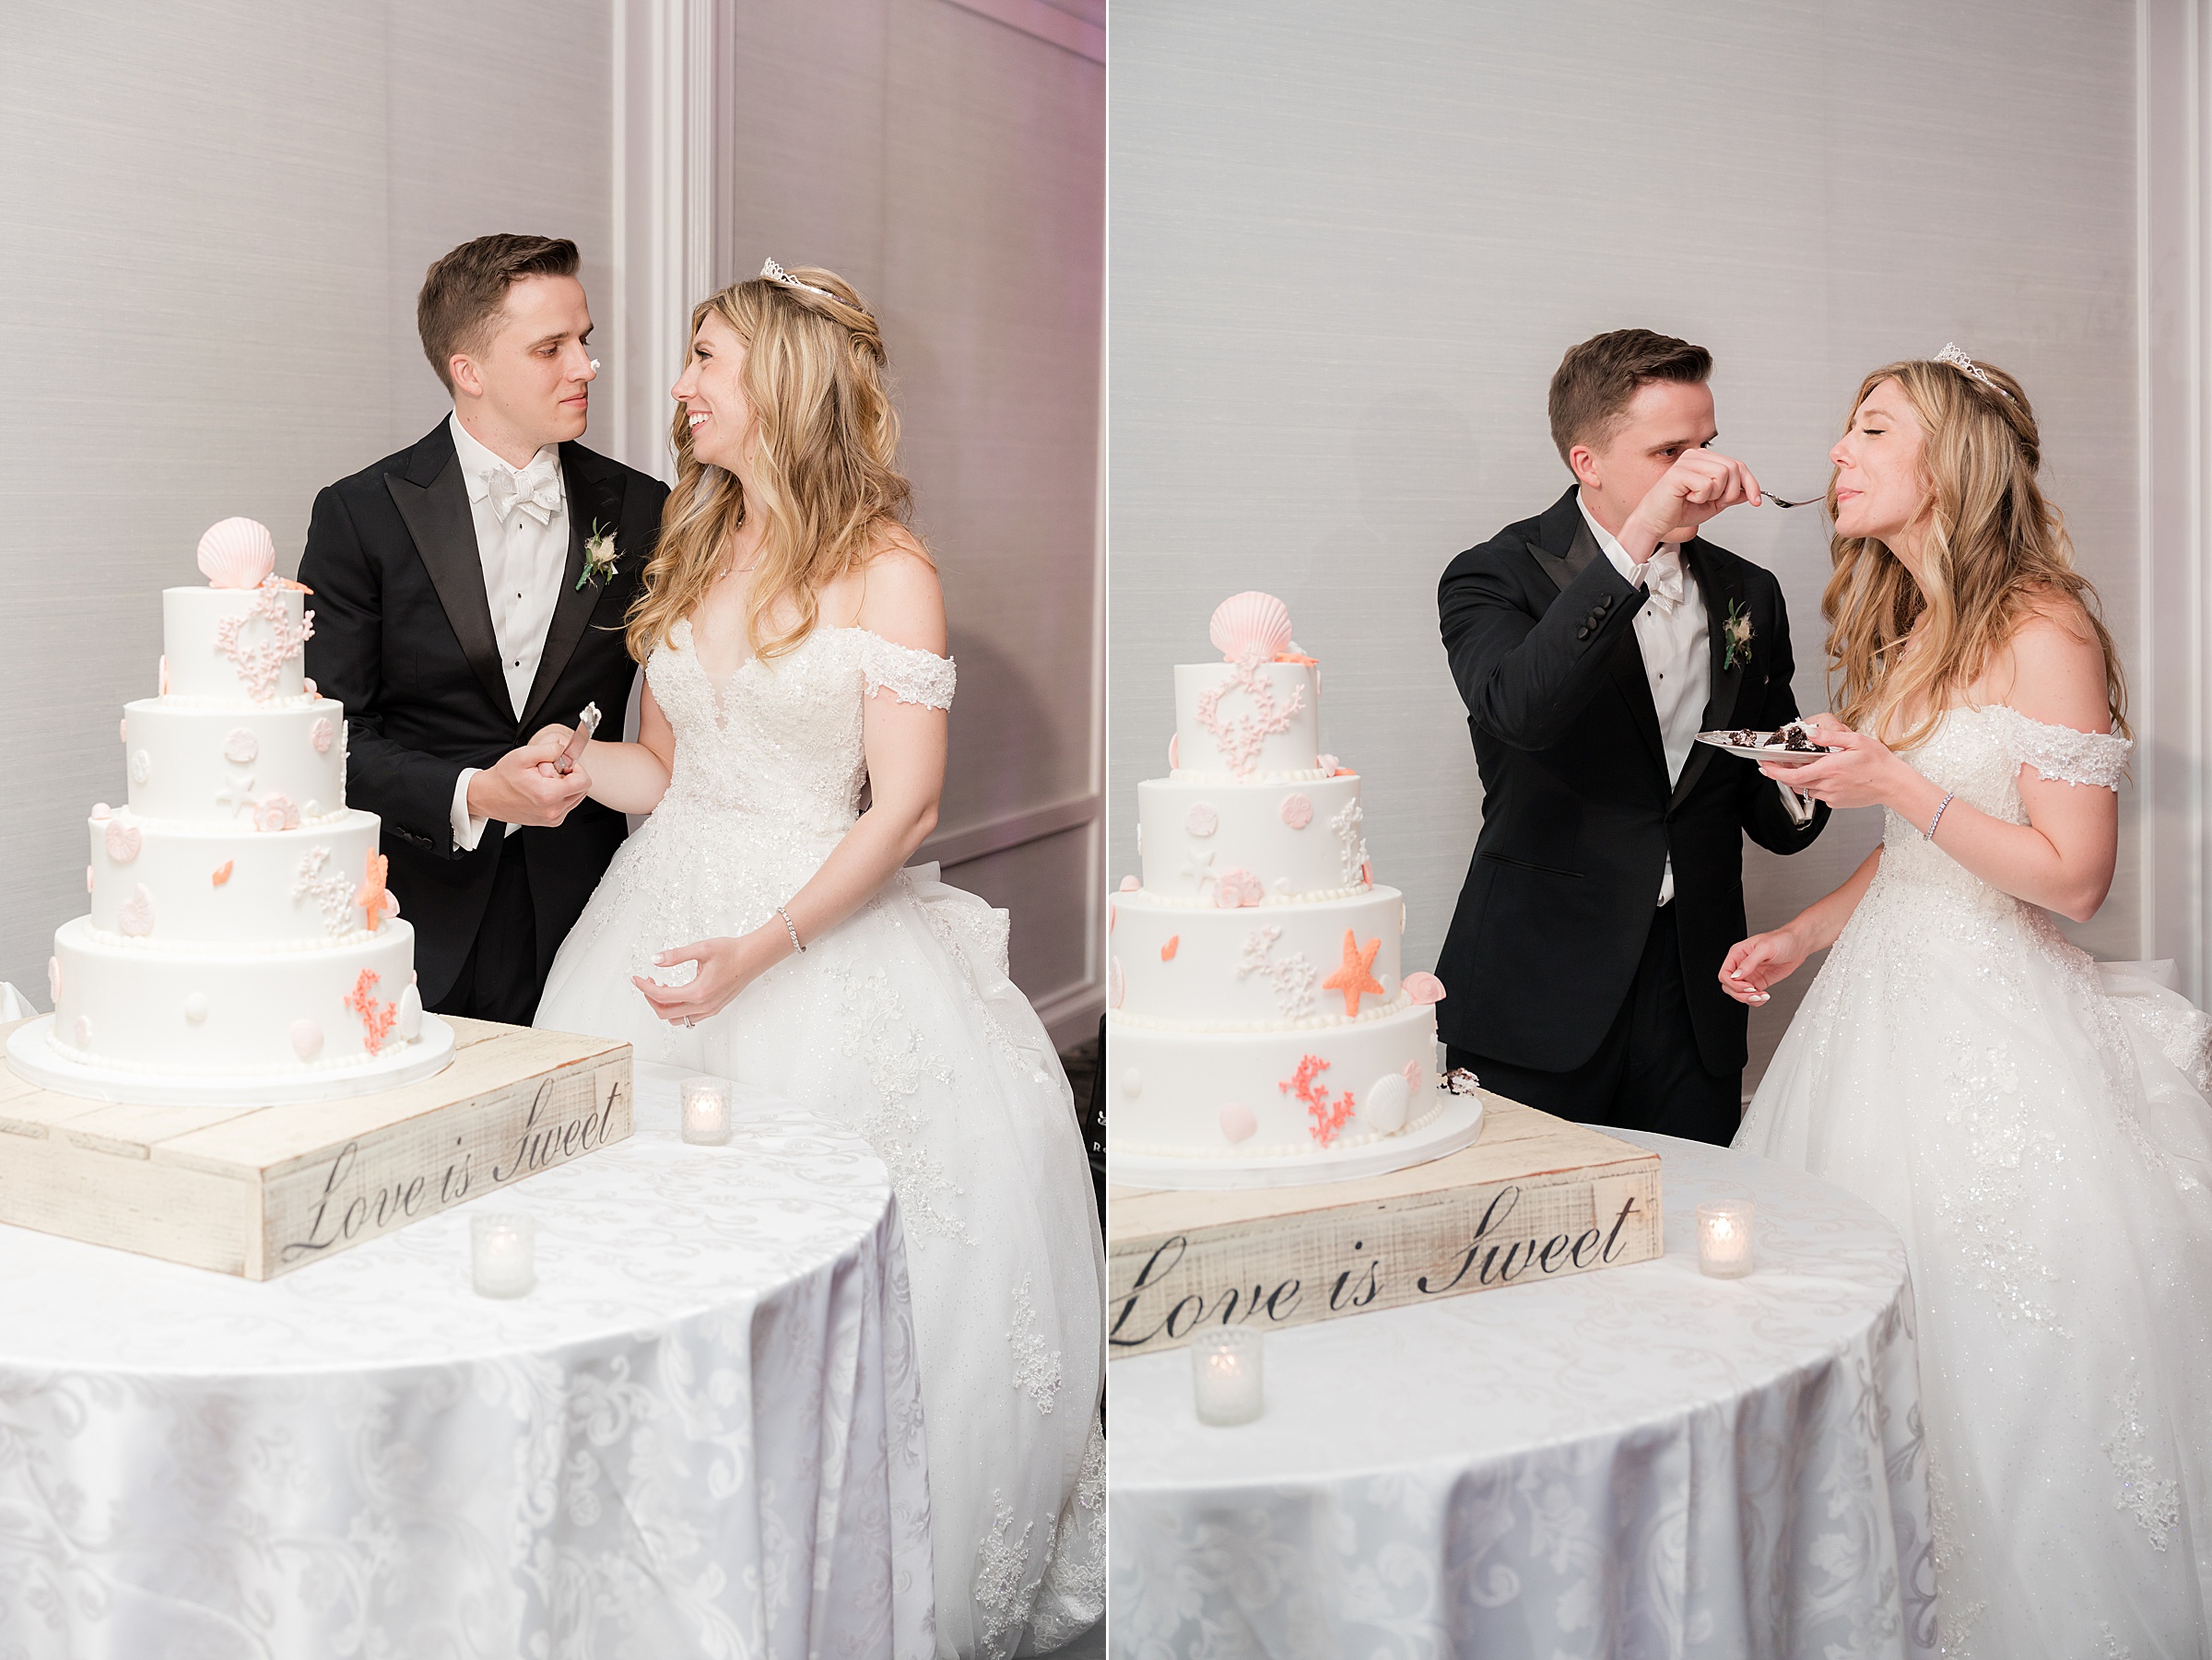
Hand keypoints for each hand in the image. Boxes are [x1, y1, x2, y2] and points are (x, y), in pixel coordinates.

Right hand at [467, 732, 589, 826]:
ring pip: (576, 798)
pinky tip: (543, 790)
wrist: (487, 797)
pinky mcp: (551, 822)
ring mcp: (553, 819)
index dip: (576, 768)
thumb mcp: (523, 755)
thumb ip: (549, 749)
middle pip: (582, 790)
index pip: (584, 781)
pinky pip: (567, 806)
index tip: (563, 765)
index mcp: (548, 795)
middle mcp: (553, 811)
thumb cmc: (502, 778)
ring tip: (544, 781)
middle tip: (550, 772)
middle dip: (570, 777)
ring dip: (565, 786)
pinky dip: (560, 796)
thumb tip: (566, 750)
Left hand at [631, 931, 780, 1024]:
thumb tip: (655, 959)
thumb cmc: (732, 952)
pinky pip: (689, 1017)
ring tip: (660, 986)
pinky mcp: (714, 1008)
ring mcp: (709, 1009)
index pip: (662, 996)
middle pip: (665, 1013)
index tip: (636, 978)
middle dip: (651, 998)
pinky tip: (676, 992)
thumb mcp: (701, 948)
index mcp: (699, 992)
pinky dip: (677, 1009)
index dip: (644, 988)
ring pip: (677, 1019)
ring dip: (663, 1006)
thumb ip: (676, 955)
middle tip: (646, 982)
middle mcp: (704, 1005)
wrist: (754, 957)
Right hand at [1626, 448, 1762, 552]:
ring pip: (1722, 474)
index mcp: (1704, 459)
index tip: (1756, 500)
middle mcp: (1696, 456)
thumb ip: (1730, 495)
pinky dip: (1700, 498)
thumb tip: (1748, 492)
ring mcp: (1687, 462)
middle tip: (1714, 501)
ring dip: (1714, 494)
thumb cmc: (1677, 510)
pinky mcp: (1679, 473)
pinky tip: (1687, 498)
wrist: (1655, 521)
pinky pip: (1706, 485)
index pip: (1737, 464)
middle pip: (1733, 467)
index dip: (1750, 483)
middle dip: (1730, 491)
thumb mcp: (1712, 504)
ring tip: (1697, 498)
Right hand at [1719, 928, 1808, 1004]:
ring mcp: (1750, 975)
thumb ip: (1749, 962)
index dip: (1733, 983)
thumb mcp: (1765, 948)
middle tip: (1754, 993)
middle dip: (1740, 993)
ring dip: (1748, 999)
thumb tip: (1736, 976)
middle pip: (1729, 986)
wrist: (1798, 945)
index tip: (1747, 986)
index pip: (1725, 974)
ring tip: (1761, 996)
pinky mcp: (1759, 982)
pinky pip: (1751, 996)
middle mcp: (1741, 965)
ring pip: (1738, 993)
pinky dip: (1756, 1000)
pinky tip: (1764, 996)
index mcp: (1737, 954)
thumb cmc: (1782, 940)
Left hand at [1756, 717, 1911, 810]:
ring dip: (1799, 779)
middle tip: (1774, 764)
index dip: (1775, 771)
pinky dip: (1815, 786)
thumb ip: (1830, 737)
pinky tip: (1825, 776)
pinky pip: (1819, 795)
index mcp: (1829, 769)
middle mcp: (1827, 785)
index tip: (1765, 765)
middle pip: (1794, 782)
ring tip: (1801, 766)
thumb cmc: (1879, 763)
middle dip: (1781, 774)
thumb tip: (1810, 733)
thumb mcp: (1856, 741)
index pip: (1792, 774)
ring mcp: (1831, 796)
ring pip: (1805, 789)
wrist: (1894, 784)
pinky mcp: (1836, 803)